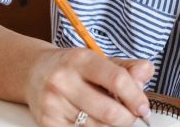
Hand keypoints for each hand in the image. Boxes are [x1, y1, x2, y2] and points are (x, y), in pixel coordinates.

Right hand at [25, 47, 154, 125]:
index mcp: (81, 59)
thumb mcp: (101, 60)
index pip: (117, 80)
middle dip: (127, 118)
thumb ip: (128, 67)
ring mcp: (53, 104)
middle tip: (130, 115)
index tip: (143, 108)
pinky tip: (93, 120)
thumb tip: (145, 76)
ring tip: (108, 115)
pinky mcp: (47, 122)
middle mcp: (63, 80)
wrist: (34, 72)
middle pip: (109, 111)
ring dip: (111, 125)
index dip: (136, 97)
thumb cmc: (74, 68)